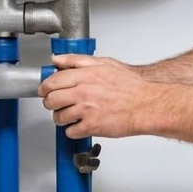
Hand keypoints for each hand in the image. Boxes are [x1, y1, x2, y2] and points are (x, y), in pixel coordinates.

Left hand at [38, 54, 161, 138]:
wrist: (147, 104)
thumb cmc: (131, 86)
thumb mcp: (104, 64)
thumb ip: (77, 60)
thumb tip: (57, 60)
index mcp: (85, 75)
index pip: (53, 81)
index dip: (45, 88)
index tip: (45, 91)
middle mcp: (83, 92)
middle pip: (51, 100)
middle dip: (51, 103)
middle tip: (57, 104)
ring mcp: (87, 110)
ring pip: (59, 117)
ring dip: (62, 118)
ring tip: (72, 115)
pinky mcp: (92, 126)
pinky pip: (70, 132)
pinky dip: (73, 130)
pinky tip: (81, 125)